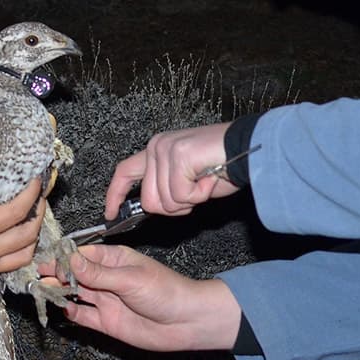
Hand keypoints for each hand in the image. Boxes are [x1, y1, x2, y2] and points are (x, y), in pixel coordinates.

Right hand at [0, 164, 44, 329]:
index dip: (30, 195)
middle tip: (39, 196)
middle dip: (39, 213)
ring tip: (32, 218)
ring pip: (25, 254)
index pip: (15, 212)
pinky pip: (12, 265)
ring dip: (34, 236)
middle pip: (28, 234)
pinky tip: (16, 239)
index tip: (36, 180)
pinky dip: (21, 251)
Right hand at [38, 245, 240, 351]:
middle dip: (54, 273)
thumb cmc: (166, 292)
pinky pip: (83, 316)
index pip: (80, 254)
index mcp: (113, 259)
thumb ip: (98, 273)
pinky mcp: (106, 322)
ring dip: (58, 292)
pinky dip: (69, 312)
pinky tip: (59, 308)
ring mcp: (105, 300)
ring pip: (74, 294)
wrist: (187, 322)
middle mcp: (106, 278)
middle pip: (73, 274)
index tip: (44, 259)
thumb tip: (70, 260)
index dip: (62, 257)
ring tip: (39, 290)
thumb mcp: (130, 278)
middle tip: (33, 275)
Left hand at [104, 122, 237, 218]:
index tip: (110, 213)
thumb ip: (166, 188)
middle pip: (149, 200)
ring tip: (204, 182)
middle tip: (195, 193)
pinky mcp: (178, 156)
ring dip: (190, 201)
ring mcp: (165, 150)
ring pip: (165, 201)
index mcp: (155, 150)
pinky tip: (210, 179)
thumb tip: (154, 207)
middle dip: (174, 207)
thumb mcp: (187, 179)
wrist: (248, 147)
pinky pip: (180, 195)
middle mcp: (155, 147)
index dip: (115, 195)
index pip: (125, 172)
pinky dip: (199, 196)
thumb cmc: (224, 164)